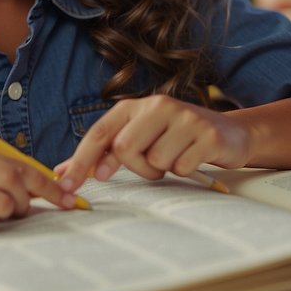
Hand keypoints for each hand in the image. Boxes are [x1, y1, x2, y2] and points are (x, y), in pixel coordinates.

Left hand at [56, 95, 250, 190]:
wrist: (229, 133)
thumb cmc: (177, 139)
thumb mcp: (140, 138)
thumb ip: (103, 153)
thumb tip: (61, 171)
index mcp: (136, 106)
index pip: (100, 133)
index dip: (81, 160)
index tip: (67, 186)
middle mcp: (158, 105)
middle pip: (124, 148)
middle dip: (136, 167)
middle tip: (153, 166)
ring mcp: (185, 118)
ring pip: (155, 161)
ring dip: (162, 170)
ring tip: (177, 157)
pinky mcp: (207, 134)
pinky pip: (181, 167)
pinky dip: (184, 170)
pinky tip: (194, 157)